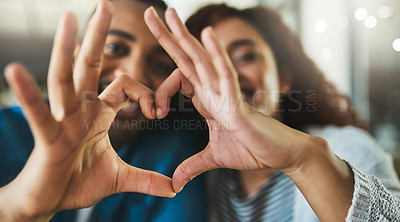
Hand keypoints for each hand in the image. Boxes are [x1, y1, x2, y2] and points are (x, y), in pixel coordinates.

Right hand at [0, 2, 173, 220]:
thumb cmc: (78, 183)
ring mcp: (61, 119)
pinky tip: (15, 71)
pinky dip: (28, 94)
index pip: (124, 86)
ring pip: (64, 78)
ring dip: (66, 49)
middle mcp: (79, 109)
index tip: (157, 112)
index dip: (145, 93)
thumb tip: (175, 188)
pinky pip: (37, 112)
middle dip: (97, 36)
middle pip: (89, 66)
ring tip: (69, 18)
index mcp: (98, 114)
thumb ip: (147, 179)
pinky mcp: (47, 136)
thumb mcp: (120, 177)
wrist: (49, 201)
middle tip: (106, 5)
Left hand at [145, 8, 354, 221]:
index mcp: (206, 98)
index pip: (178, 78)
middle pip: (186, 58)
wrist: (279, 156)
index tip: (153, 112)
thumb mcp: (213, 158)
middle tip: (150, 12)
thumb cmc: (252, 150)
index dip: (159, 89)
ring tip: (169, 13)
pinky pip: (225, 73)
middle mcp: (214, 89)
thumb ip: (192, 166)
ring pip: (202, 59)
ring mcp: (225, 92)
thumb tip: (174, 184)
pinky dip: (216, 54)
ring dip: (185, 36)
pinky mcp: (238, 102)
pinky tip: (206, 33)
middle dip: (167, 36)